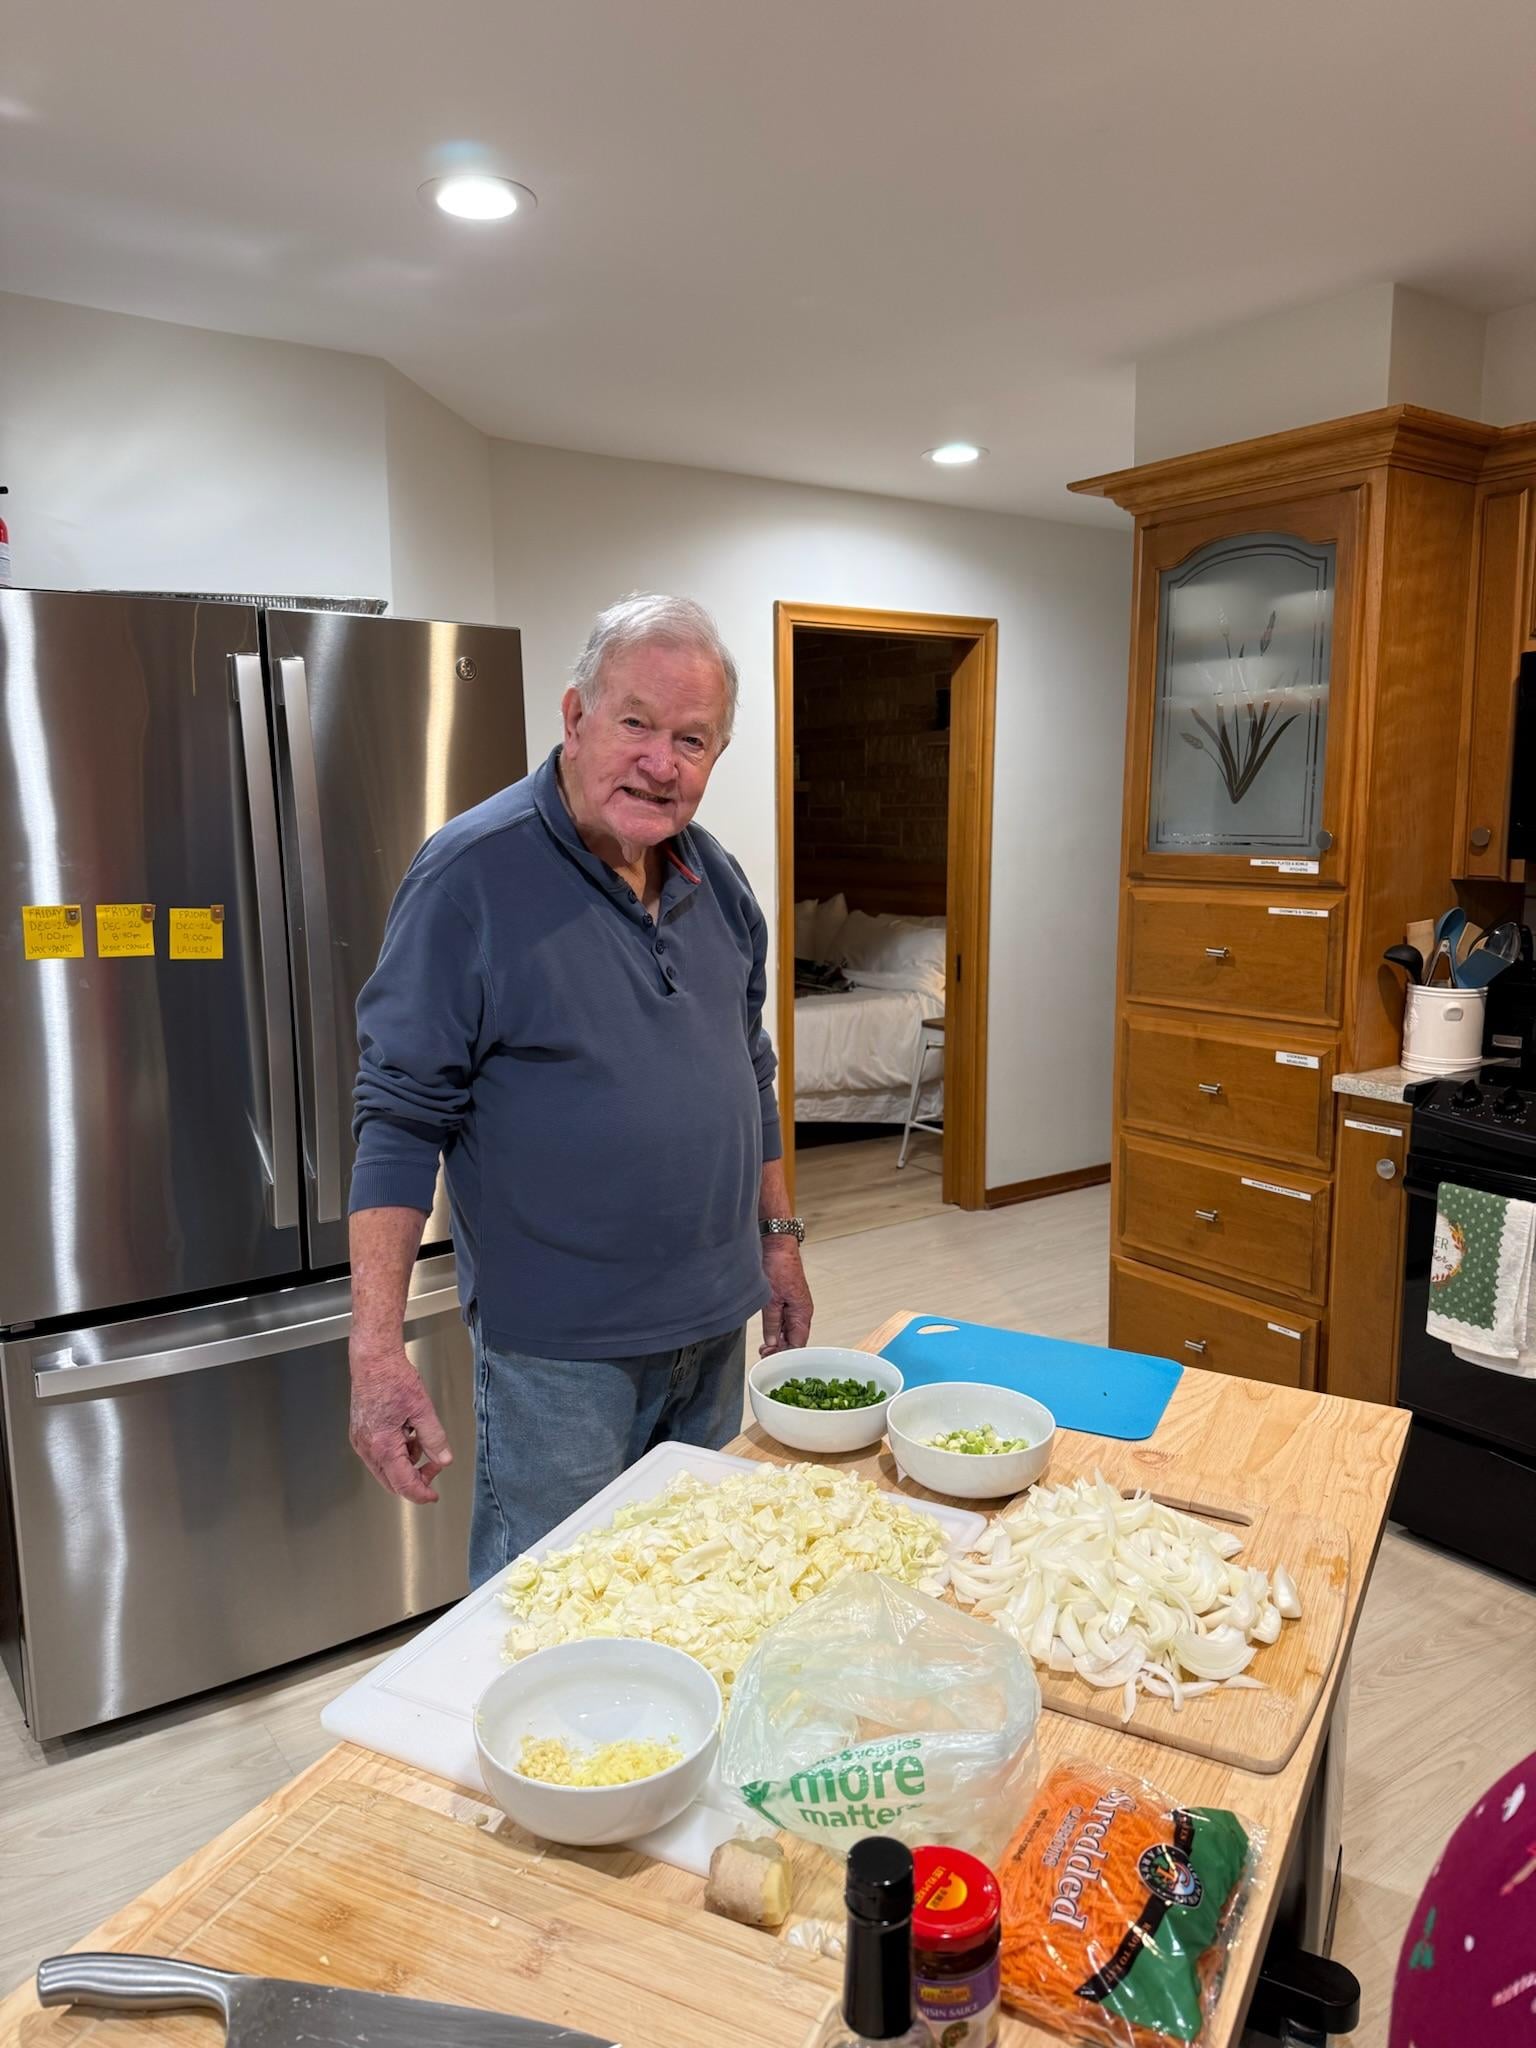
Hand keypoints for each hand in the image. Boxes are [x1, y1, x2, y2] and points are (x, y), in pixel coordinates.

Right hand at [348, 1343, 453, 1504]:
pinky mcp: (360, 1433)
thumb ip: (434, 1438)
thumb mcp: (422, 1409)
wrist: (373, 1361)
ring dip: (405, 1464)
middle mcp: (367, 1447)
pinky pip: (379, 1455)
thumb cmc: (393, 1379)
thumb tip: (443, 1459)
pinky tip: (407, 1434)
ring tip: (421, 1441)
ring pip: (385, 1469)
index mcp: (383, 1446)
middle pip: (391, 1481)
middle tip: (433, 1468)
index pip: (403, 1483)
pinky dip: (396, 1453)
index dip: (420, 1493)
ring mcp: (360, 1441)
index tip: (433, 1496)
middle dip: (414, 1479)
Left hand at [759, 1235, 812, 1354]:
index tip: (771, 1359)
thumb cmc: (779, 1265)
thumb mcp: (771, 1299)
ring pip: (787, 1330)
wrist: (776, 1244)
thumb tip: (772, 1342)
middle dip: (780, 1349)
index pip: (798, 1342)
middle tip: (764, 1354)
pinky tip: (766, 1334)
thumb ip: (771, 1323)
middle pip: (794, 1338)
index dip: (785, 1353)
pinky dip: (775, 1328)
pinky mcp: (785, 1299)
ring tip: (764, 1348)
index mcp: (802, 1312)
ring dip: (777, 1339)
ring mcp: (793, 1305)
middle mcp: (801, 1310)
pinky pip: (782, 1320)